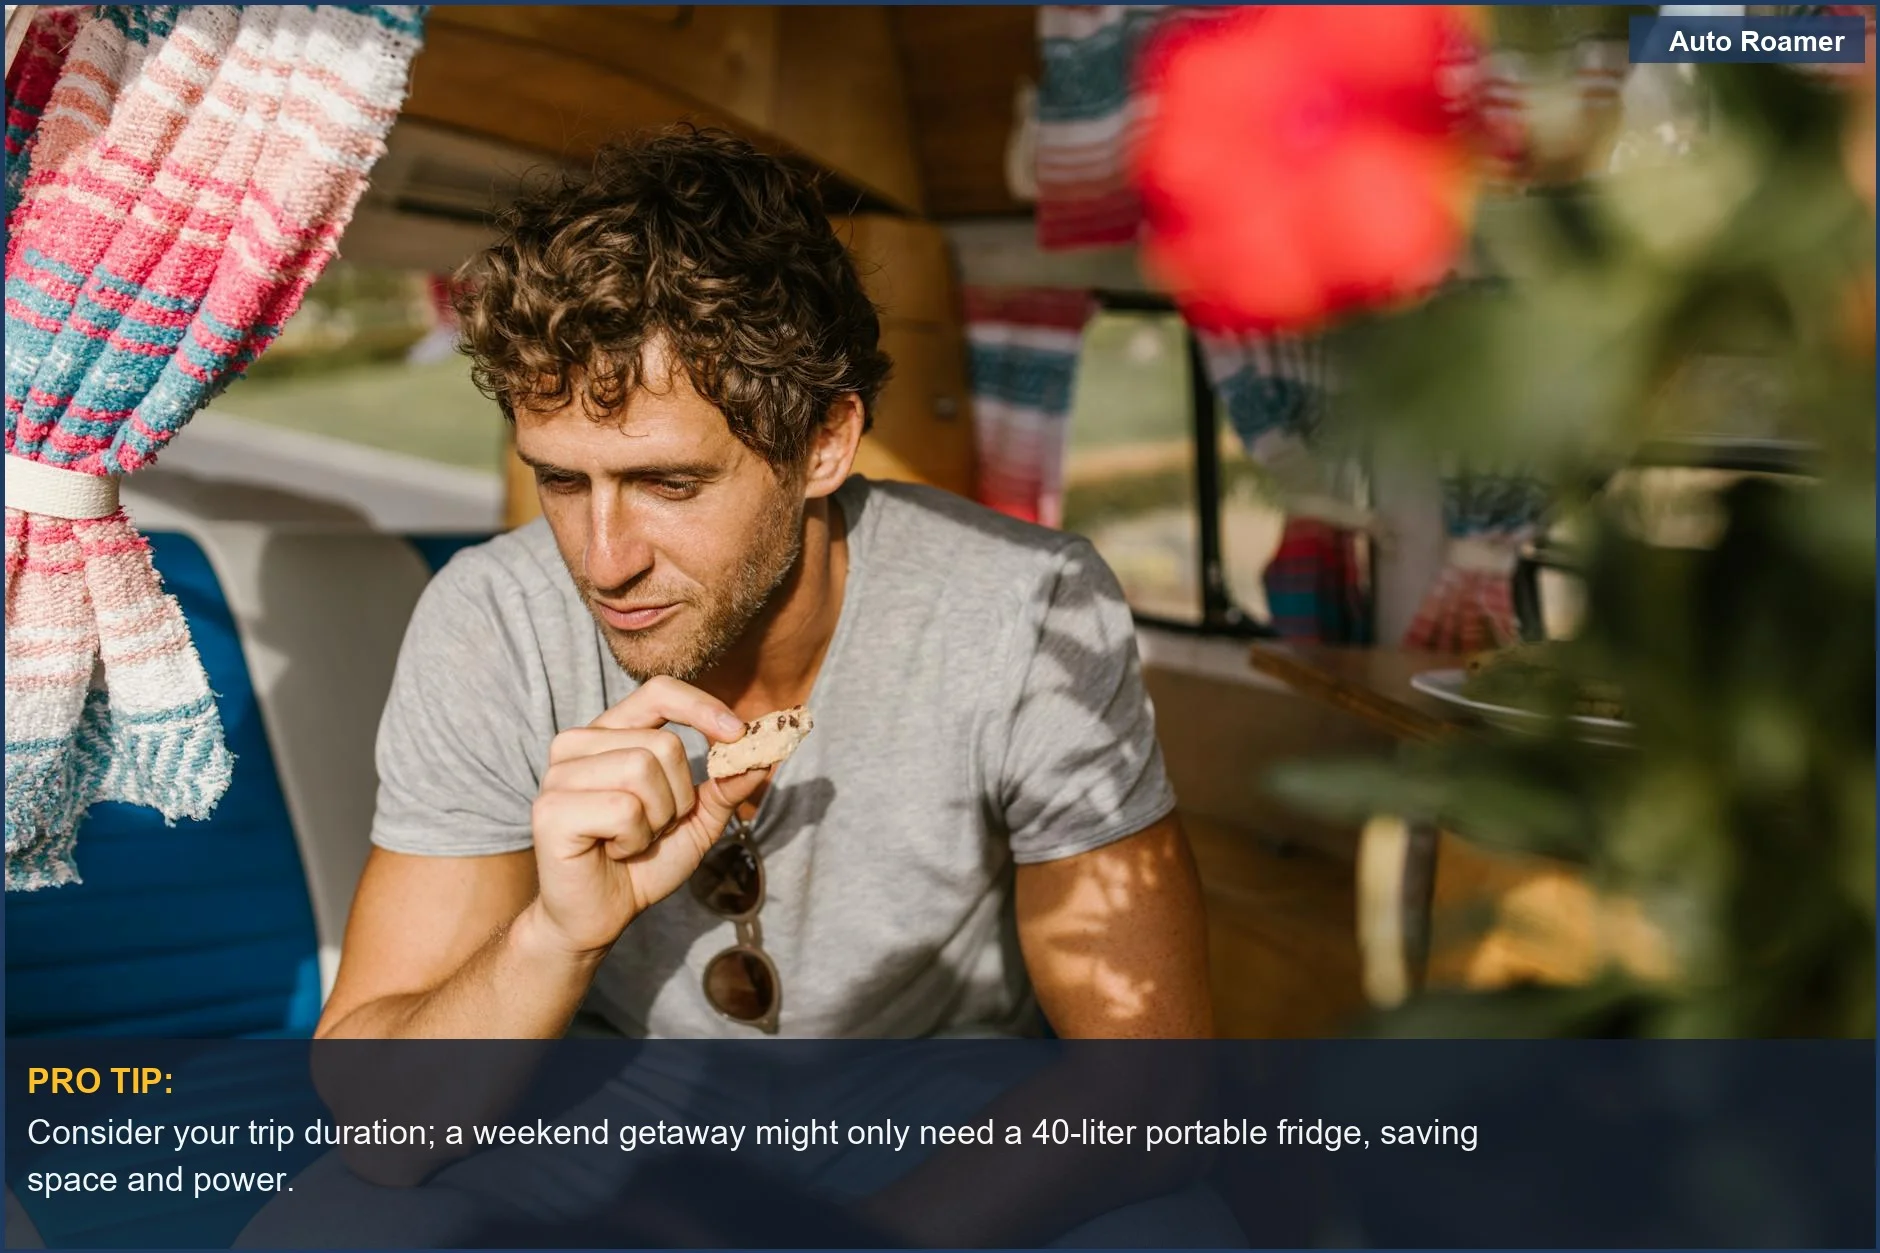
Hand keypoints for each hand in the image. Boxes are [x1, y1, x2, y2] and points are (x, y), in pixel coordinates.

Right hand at [527, 676, 768, 955]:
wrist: (600, 915)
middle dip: (678, 797)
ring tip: (631, 839)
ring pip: (642, 771)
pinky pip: (623, 809)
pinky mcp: (551, 809)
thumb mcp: (696, 821)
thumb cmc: (642, 863)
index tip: (737, 733)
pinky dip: (634, 839)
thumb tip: (764, 756)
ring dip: (655, 820)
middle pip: (663, 743)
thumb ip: (726, 786)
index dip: (702, 707)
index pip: (659, 692)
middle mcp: (578, 744)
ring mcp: (559, 774)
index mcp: (611, 734)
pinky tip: (613, 851)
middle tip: (653, 828)